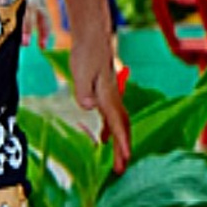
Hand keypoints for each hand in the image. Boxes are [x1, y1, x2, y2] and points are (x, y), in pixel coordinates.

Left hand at [69, 41, 132, 164]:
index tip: (125, 159)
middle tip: (121, 170)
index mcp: (108, 96)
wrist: (92, 36)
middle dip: (123, 149)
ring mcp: (110, 96)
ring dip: (119, 143)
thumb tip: (89, 107)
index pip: (118, 124)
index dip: (122, 143)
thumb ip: (84, 90)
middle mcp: (113, 98)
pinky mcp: (105, 93)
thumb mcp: (81, 72)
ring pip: (119, 123)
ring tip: (117, 162)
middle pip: (122, 127)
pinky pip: (111, 116)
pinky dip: (110, 130)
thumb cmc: (86, 53)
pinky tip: (103, 139)